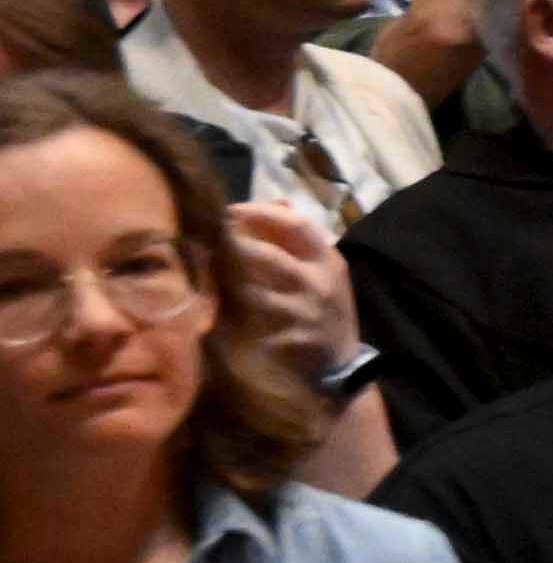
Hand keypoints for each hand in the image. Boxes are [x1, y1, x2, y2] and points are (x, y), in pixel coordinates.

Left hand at [219, 196, 354, 373]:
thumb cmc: (323, 305)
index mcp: (326, 259)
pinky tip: (212, 312)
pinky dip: (227, 318)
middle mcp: (317, 282)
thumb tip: (278, 200)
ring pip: (250, 292)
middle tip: (204, 241)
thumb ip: (298, 236)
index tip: (228, 210)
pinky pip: (247, 324)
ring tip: (204, 275)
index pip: (295, 224)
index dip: (259, 213)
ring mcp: (303, 313)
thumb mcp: (322, 268)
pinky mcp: (286, 339)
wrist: (337, 362)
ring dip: (223, 284)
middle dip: (230, 248)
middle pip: (265, 257)